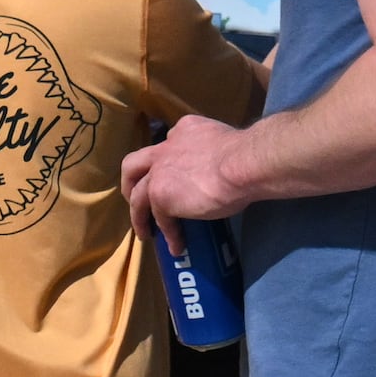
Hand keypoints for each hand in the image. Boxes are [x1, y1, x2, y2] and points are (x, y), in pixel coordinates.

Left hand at [125, 115, 251, 237]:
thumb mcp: (225, 145)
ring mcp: (158, 173)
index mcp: (183, 130)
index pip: (166, 146)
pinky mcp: (160, 196)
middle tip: (136, 199)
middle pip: (134, 165)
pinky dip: (169, 234)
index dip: (166, 161)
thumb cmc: (244, 154)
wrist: (243, 164)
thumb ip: (214, 154)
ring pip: (137, 196)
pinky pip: (160, 220)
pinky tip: (177, 246)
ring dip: (139, 217)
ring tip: (146, 232)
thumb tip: (223, 172)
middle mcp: (165, 149)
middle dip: (131, 183)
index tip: (172, 174)